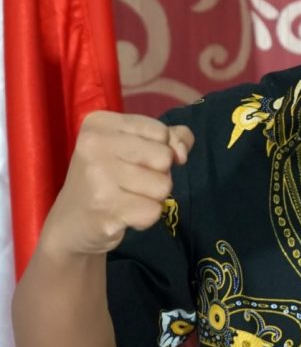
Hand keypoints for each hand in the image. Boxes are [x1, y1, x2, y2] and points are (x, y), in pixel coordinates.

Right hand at [40, 111, 194, 257]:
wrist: (71, 223)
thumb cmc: (108, 178)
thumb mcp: (135, 145)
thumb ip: (169, 138)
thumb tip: (182, 152)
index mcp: (101, 123)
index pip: (162, 132)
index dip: (160, 149)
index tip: (134, 160)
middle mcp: (95, 144)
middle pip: (164, 158)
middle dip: (158, 174)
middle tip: (130, 182)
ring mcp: (98, 176)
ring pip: (163, 186)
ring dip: (152, 197)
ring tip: (126, 198)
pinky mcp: (106, 208)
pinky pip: (154, 211)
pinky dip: (145, 217)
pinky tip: (123, 214)